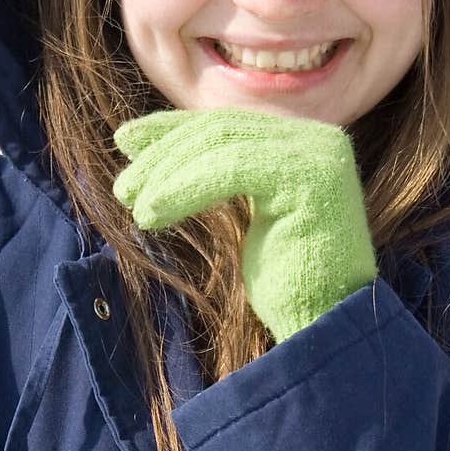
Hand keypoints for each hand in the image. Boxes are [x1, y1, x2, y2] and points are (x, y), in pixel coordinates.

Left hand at [112, 108, 376, 343]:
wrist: (326, 326)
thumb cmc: (287, 282)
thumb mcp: (248, 215)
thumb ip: (224, 175)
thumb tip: (165, 148)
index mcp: (304, 143)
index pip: (228, 124)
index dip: (172, 129)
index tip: (125, 141)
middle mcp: (318, 139)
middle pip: (222, 129)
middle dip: (164, 153)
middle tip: (122, 187)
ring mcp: (319, 154)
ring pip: (221, 144)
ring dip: (167, 174)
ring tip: (133, 205)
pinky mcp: (312, 177)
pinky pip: (231, 167)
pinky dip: (184, 187)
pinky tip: (153, 213)